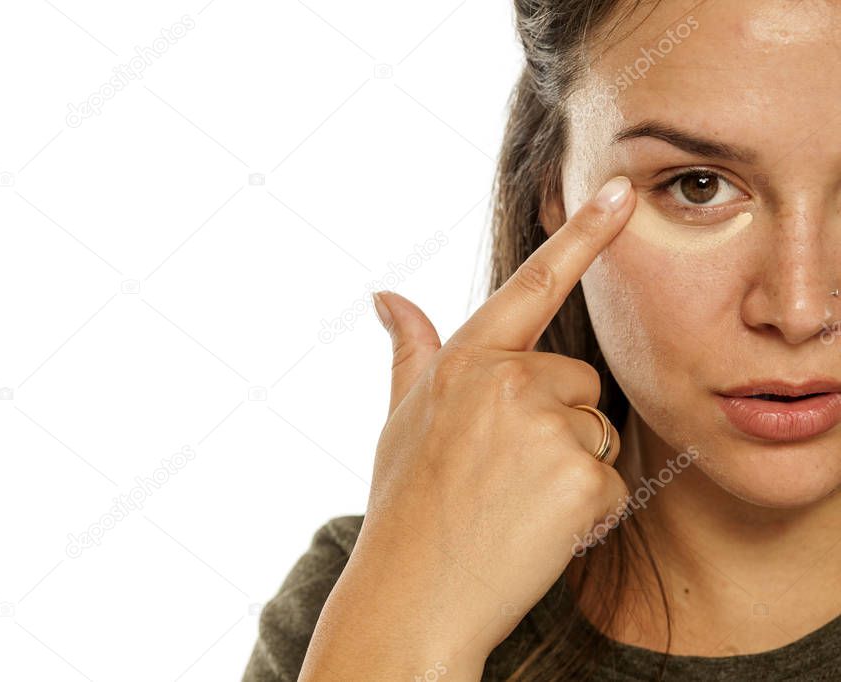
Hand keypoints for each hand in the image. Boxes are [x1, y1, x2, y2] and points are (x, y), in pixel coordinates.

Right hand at [299, 175, 635, 679]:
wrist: (413, 597)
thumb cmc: (406, 506)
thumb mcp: (401, 419)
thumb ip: (410, 351)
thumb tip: (386, 297)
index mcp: (464, 360)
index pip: (532, 285)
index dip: (580, 236)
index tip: (616, 193)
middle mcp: (504, 380)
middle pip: (577, 382)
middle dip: (557, 423)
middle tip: (504, 476)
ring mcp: (542, 426)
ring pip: (595, 431)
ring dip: (570, 469)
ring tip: (514, 505)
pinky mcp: (578, 476)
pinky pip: (608, 481)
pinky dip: (584, 511)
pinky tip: (536, 529)